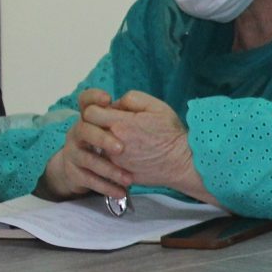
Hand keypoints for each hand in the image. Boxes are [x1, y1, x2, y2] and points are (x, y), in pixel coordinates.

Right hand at [37, 89, 131, 199]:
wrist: (107, 170)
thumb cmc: (125, 141)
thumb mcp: (132, 122)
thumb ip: (130, 109)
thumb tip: (123, 102)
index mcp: (92, 117)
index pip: (86, 101)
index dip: (93, 97)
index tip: (108, 100)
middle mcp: (79, 132)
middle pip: (84, 129)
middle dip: (102, 138)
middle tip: (121, 148)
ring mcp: (74, 152)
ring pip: (86, 159)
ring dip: (108, 169)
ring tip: (128, 179)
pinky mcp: (75, 172)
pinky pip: (87, 180)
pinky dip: (104, 186)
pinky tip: (121, 191)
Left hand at [81, 90, 200, 195]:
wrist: (182, 163)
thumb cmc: (172, 134)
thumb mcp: (157, 106)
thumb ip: (132, 98)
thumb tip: (115, 102)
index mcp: (121, 124)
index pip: (90, 112)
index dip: (97, 108)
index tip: (108, 110)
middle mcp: (112, 143)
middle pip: (89, 129)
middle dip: (98, 124)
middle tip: (114, 125)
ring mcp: (113, 160)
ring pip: (96, 146)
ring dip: (104, 141)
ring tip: (123, 140)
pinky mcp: (118, 172)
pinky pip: (105, 162)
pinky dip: (111, 157)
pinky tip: (127, 154)